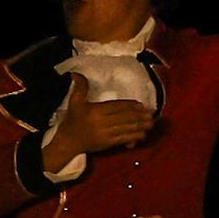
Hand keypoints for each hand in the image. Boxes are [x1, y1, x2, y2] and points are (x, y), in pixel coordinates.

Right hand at [41, 92, 159, 170]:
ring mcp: (105, 134)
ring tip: (151, 123)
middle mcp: (101, 122)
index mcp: (95, 111)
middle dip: (139, 116)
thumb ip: (80, 87)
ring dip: (140, 126)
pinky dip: (134, 137)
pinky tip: (142, 134)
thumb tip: (76, 73)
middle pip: (125, 117)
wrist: (67, 142)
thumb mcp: (74, 102)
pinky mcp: (107, 144)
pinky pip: (123, 139)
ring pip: (127, 128)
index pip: (117, 106)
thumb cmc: (72, 121)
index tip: (141, 104)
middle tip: (151, 113)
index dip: (130, 105)